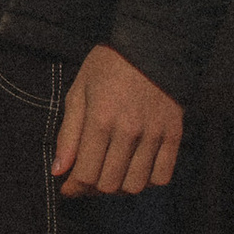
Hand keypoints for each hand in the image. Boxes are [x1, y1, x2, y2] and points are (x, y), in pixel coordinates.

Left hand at [54, 45, 183, 197]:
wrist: (151, 46)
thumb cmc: (108, 66)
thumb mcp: (79, 91)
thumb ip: (69, 134)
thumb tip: (59, 171)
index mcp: (101, 119)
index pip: (86, 174)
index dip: (73, 187)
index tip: (68, 186)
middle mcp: (129, 132)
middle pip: (109, 184)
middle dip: (93, 188)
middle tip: (88, 178)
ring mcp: (154, 135)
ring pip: (135, 185)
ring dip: (119, 187)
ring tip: (111, 173)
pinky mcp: (174, 136)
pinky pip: (162, 176)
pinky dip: (147, 181)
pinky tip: (136, 168)